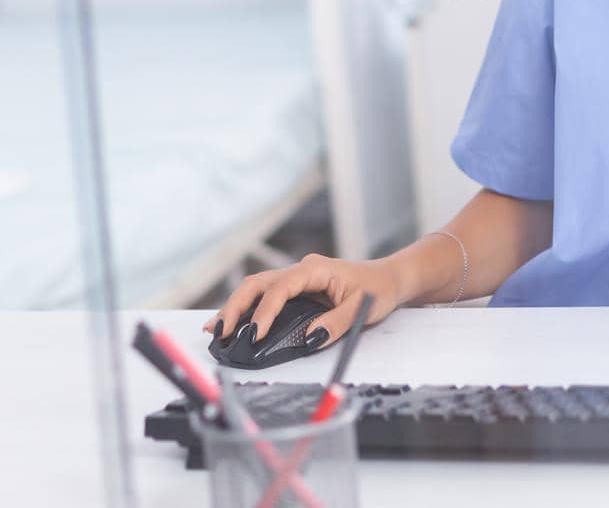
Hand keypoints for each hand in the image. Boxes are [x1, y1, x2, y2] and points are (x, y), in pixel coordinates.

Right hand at [203, 253, 403, 350]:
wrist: (391, 277)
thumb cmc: (379, 289)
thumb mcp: (362, 309)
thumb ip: (335, 324)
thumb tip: (309, 339)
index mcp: (315, 269)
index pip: (281, 288)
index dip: (264, 312)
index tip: (254, 335)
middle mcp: (302, 269)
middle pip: (258, 284)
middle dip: (236, 307)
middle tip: (220, 332)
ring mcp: (298, 277)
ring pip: (258, 288)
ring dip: (237, 307)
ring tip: (216, 329)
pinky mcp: (298, 288)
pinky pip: (267, 295)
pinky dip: (248, 308)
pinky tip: (234, 323)